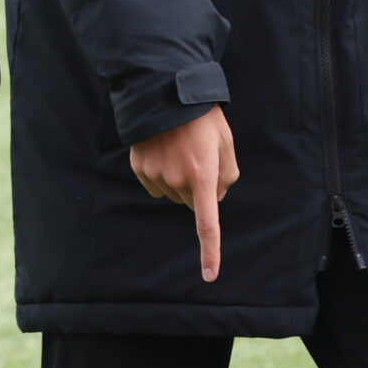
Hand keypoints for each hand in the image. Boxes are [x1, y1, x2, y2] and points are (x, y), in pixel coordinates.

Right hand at [128, 105, 237, 282]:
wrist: (165, 92)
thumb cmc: (202, 118)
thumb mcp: (226, 144)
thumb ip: (227, 176)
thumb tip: (214, 197)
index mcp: (203, 176)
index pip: (207, 224)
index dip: (210, 252)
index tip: (209, 276)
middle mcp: (177, 180)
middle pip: (191, 202)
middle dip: (198, 188)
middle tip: (198, 159)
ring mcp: (155, 174)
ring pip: (172, 193)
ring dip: (179, 180)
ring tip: (179, 150)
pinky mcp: (140, 167)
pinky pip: (154, 184)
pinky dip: (160, 173)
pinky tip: (163, 151)